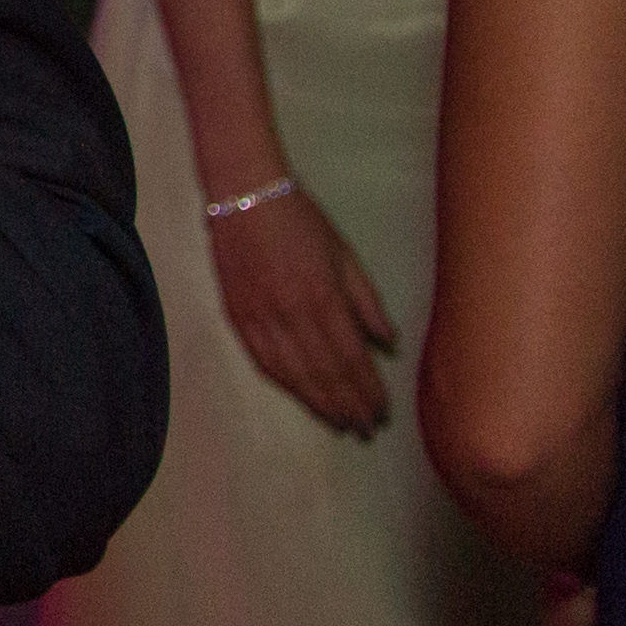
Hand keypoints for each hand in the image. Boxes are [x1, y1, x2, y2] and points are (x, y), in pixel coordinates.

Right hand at [208, 182, 395, 437]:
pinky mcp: (237, 316)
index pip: (350, 358)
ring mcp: (260, 318)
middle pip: (324, 374)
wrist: (244, 195)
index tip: (382, 412)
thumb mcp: (344, 254)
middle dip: (348, 406)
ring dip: (319, 404)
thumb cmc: (301, 219)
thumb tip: (388, 344)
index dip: (367, 390)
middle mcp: (291, 314)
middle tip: (366, 430)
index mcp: (323, 297)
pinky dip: (285, 385)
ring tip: (340, 425)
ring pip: (294, 375)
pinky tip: (301, 398)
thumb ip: (367, 302)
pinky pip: (263, 361)